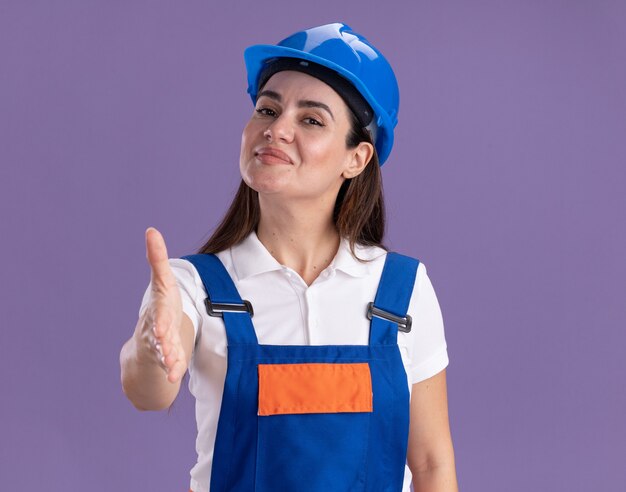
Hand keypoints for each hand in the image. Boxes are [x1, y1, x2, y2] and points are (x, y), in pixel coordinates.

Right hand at [143, 227, 187, 383]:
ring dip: (168, 356)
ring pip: (163, 350)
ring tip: (173, 363)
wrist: (148, 338)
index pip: (159, 308)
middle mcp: (155, 326)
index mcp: (158, 306)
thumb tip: (151, 230)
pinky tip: (175, 376)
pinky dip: (173, 370)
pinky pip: (170, 365)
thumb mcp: (162, 282)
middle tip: (163, 339)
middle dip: (161, 335)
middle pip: (159, 331)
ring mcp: (160, 344)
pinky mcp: (168, 358)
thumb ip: (157, 259)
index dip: (159, 314)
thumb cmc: (160, 305)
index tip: (159, 322)